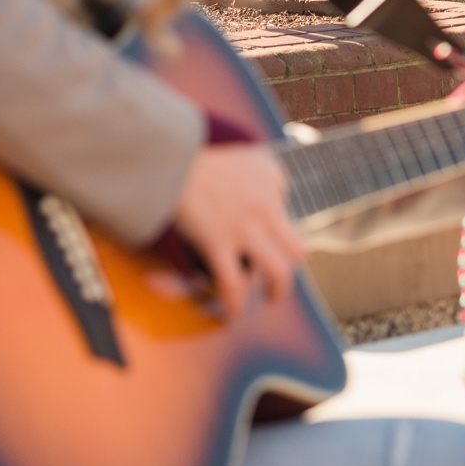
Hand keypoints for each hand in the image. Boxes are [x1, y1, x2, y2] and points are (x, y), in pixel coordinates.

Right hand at [169, 144, 306, 316]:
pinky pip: (234, 284)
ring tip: (267, 299)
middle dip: (290, 270)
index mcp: (273, 179)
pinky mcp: (217, 242)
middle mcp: (266, 203)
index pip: (289, 213)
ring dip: (276, 292)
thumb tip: (277, 201)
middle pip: (297, 250)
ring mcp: (244, 226)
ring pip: (279, 272)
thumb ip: (266, 175)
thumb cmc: (200, 156)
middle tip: (277, 280)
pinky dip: (235, 304)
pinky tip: (231, 312)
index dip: (276, 230)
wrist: (168, 158)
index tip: (263, 237)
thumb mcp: (246, 154)